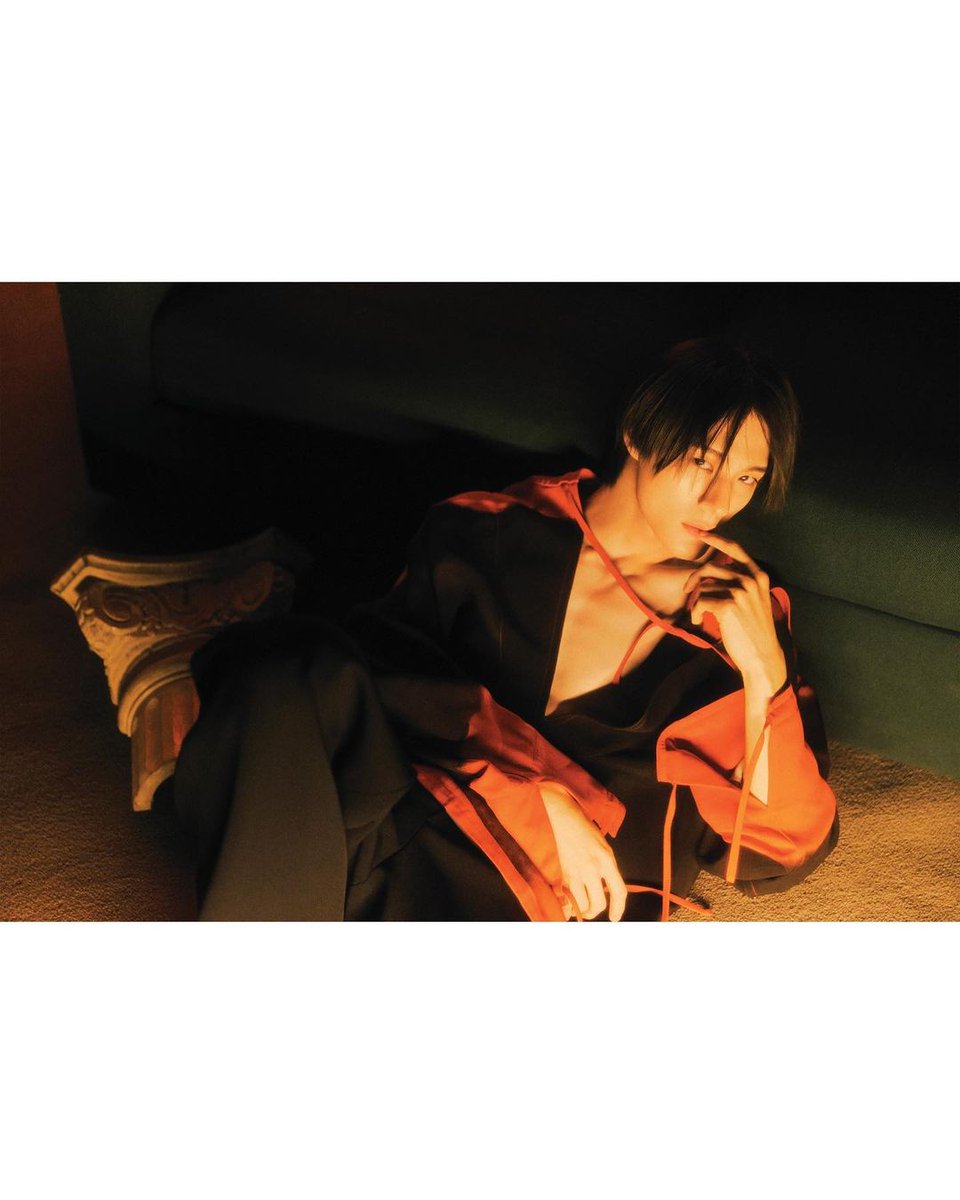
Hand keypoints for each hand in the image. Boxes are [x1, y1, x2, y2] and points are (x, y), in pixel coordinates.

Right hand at [539, 782, 626, 920]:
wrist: (558, 814)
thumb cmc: (580, 826)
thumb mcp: (600, 844)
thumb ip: (604, 866)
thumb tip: (602, 887)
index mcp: (606, 859)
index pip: (619, 892)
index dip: (618, 909)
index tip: (614, 918)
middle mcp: (592, 867)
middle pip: (598, 903)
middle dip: (595, 911)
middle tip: (590, 911)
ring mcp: (574, 871)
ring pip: (581, 904)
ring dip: (580, 910)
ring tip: (578, 908)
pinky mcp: (559, 872)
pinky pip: (565, 898)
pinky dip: (565, 905)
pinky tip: (565, 903)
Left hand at [682, 533, 786, 693]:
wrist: (762, 656)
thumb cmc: (753, 631)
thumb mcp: (751, 601)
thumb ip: (738, 583)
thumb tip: (710, 573)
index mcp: (758, 575)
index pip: (734, 548)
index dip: (714, 537)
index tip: (695, 530)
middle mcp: (751, 579)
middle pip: (711, 567)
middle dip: (693, 578)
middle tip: (686, 591)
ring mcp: (740, 591)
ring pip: (704, 586)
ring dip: (696, 602)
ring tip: (700, 616)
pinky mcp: (729, 604)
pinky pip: (700, 601)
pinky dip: (695, 612)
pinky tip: (700, 622)